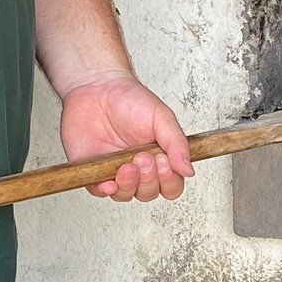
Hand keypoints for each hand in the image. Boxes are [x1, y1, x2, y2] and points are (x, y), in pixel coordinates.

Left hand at [58, 72, 194, 202]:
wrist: (97, 86)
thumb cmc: (129, 99)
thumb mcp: (161, 116)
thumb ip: (176, 143)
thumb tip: (188, 169)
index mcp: (157, 157)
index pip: (171, 185)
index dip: (169, 180)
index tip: (164, 162)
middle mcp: (137, 168)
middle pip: (149, 193)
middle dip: (148, 179)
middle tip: (143, 157)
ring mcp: (114, 170)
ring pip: (126, 195)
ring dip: (129, 184)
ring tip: (128, 165)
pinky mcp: (92, 170)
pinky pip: (99, 191)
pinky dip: (105, 190)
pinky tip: (109, 181)